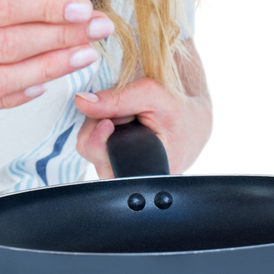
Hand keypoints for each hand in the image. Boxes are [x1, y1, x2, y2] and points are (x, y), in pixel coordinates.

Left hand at [75, 76, 214, 177]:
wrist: (192, 120)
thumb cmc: (178, 111)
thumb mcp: (151, 95)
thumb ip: (116, 99)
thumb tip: (82, 102)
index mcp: (147, 171)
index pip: (103, 163)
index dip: (98, 139)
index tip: (107, 121)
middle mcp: (132, 178)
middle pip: (91, 152)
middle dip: (98, 125)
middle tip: (122, 113)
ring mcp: (122, 173)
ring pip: (89, 148)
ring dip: (98, 127)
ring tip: (124, 118)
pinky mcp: (115, 165)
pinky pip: (94, 146)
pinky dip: (101, 131)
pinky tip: (120, 125)